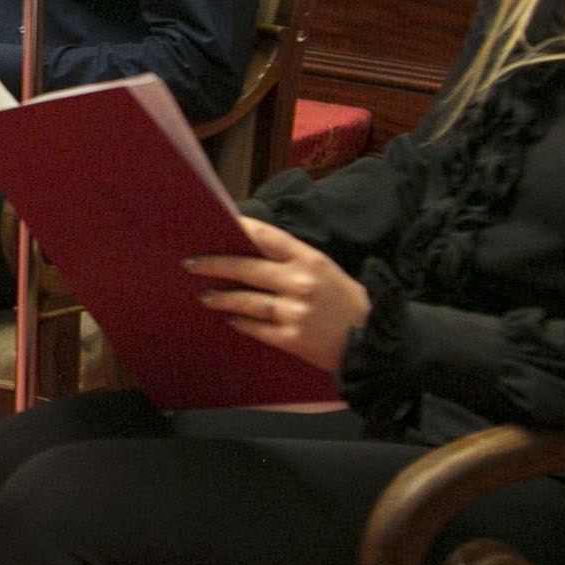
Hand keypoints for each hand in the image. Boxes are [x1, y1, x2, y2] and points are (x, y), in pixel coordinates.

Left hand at [188, 217, 371, 372]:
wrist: (374, 341)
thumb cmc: (346, 302)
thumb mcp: (325, 269)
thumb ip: (292, 260)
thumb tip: (250, 250)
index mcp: (310, 260)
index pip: (267, 237)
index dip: (240, 228)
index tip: (216, 224)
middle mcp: (300, 283)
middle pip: (246, 268)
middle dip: (214, 264)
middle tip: (190, 262)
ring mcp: (295, 312)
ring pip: (246, 301)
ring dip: (221, 298)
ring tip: (205, 296)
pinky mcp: (292, 339)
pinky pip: (257, 328)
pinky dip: (241, 322)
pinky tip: (230, 319)